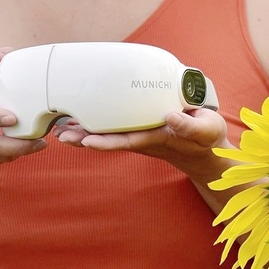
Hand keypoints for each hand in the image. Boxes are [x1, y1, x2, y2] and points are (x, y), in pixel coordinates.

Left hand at [52, 107, 230, 180]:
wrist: (208, 152)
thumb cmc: (208, 138)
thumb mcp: (207, 129)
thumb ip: (190, 125)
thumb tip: (170, 116)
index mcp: (159, 137)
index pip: (128, 140)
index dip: (107, 141)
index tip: (86, 141)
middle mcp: (145, 139)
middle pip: (111, 140)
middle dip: (85, 138)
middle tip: (60, 135)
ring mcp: (141, 137)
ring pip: (109, 136)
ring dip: (85, 134)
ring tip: (60, 130)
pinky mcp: (140, 131)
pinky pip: (114, 130)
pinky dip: (95, 126)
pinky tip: (80, 122)